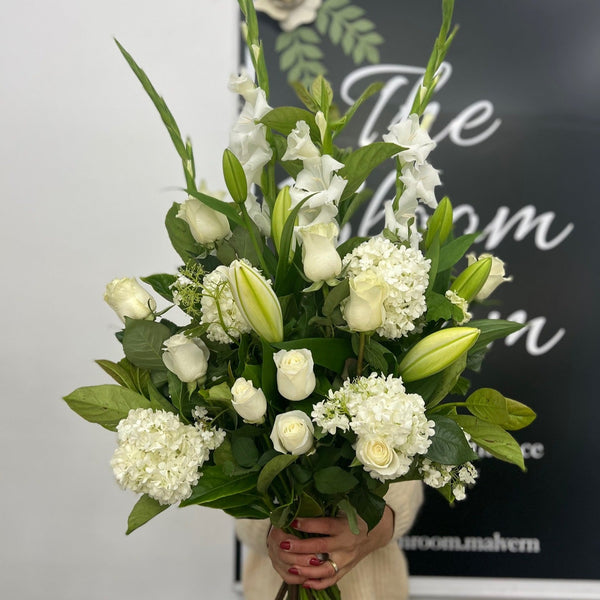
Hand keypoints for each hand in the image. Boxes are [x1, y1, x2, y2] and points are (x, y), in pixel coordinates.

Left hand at [266, 506, 393, 590]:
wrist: (377, 531)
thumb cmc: (357, 516)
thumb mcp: (346, 507)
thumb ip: (329, 504)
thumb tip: (304, 496)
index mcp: (344, 525)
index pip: (325, 525)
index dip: (308, 523)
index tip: (292, 520)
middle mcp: (345, 544)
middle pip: (321, 547)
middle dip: (301, 547)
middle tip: (283, 545)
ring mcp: (346, 559)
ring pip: (325, 569)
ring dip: (307, 570)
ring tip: (290, 567)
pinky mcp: (346, 569)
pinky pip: (332, 579)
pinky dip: (318, 583)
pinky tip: (304, 582)